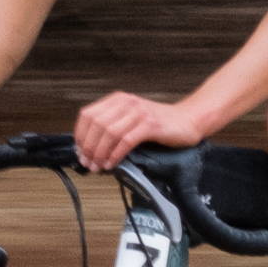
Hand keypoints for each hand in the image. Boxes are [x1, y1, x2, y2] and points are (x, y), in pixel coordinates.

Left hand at [73, 93, 202, 172]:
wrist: (188, 120)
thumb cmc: (160, 123)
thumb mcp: (131, 118)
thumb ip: (113, 126)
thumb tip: (91, 149)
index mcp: (118, 100)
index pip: (88, 115)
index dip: (80, 135)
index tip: (80, 151)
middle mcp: (126, 103)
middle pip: (96, 124)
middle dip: (88, 147)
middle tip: (88, 163)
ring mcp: (138, 113)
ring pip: (109, 133)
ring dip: (100, 153)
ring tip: (99, 166)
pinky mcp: (150, 125)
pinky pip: (126, 141)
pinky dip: (116, 154)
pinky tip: (112, 163)